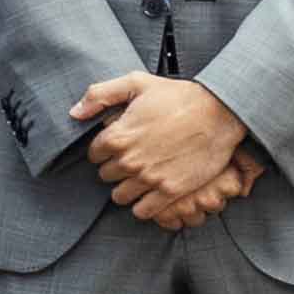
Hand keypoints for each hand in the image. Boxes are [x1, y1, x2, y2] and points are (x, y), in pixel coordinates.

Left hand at [70, 75, 263, 231]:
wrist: (219, 112)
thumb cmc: (178, 96)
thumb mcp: (136, 83)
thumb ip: (99, 95)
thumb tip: (74, 113)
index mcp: (117, 136)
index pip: (94, 155)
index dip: (105, 150)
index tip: (119, 146)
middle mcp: (129, 160)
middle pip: (106, 176)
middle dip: (116, 169)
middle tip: (132, 160)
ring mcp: (150, 178)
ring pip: (120, 197)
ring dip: (127, 190)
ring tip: (140, 179)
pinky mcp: (171, 191)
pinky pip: (144, 211)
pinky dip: (144, 207)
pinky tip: (150, 196)